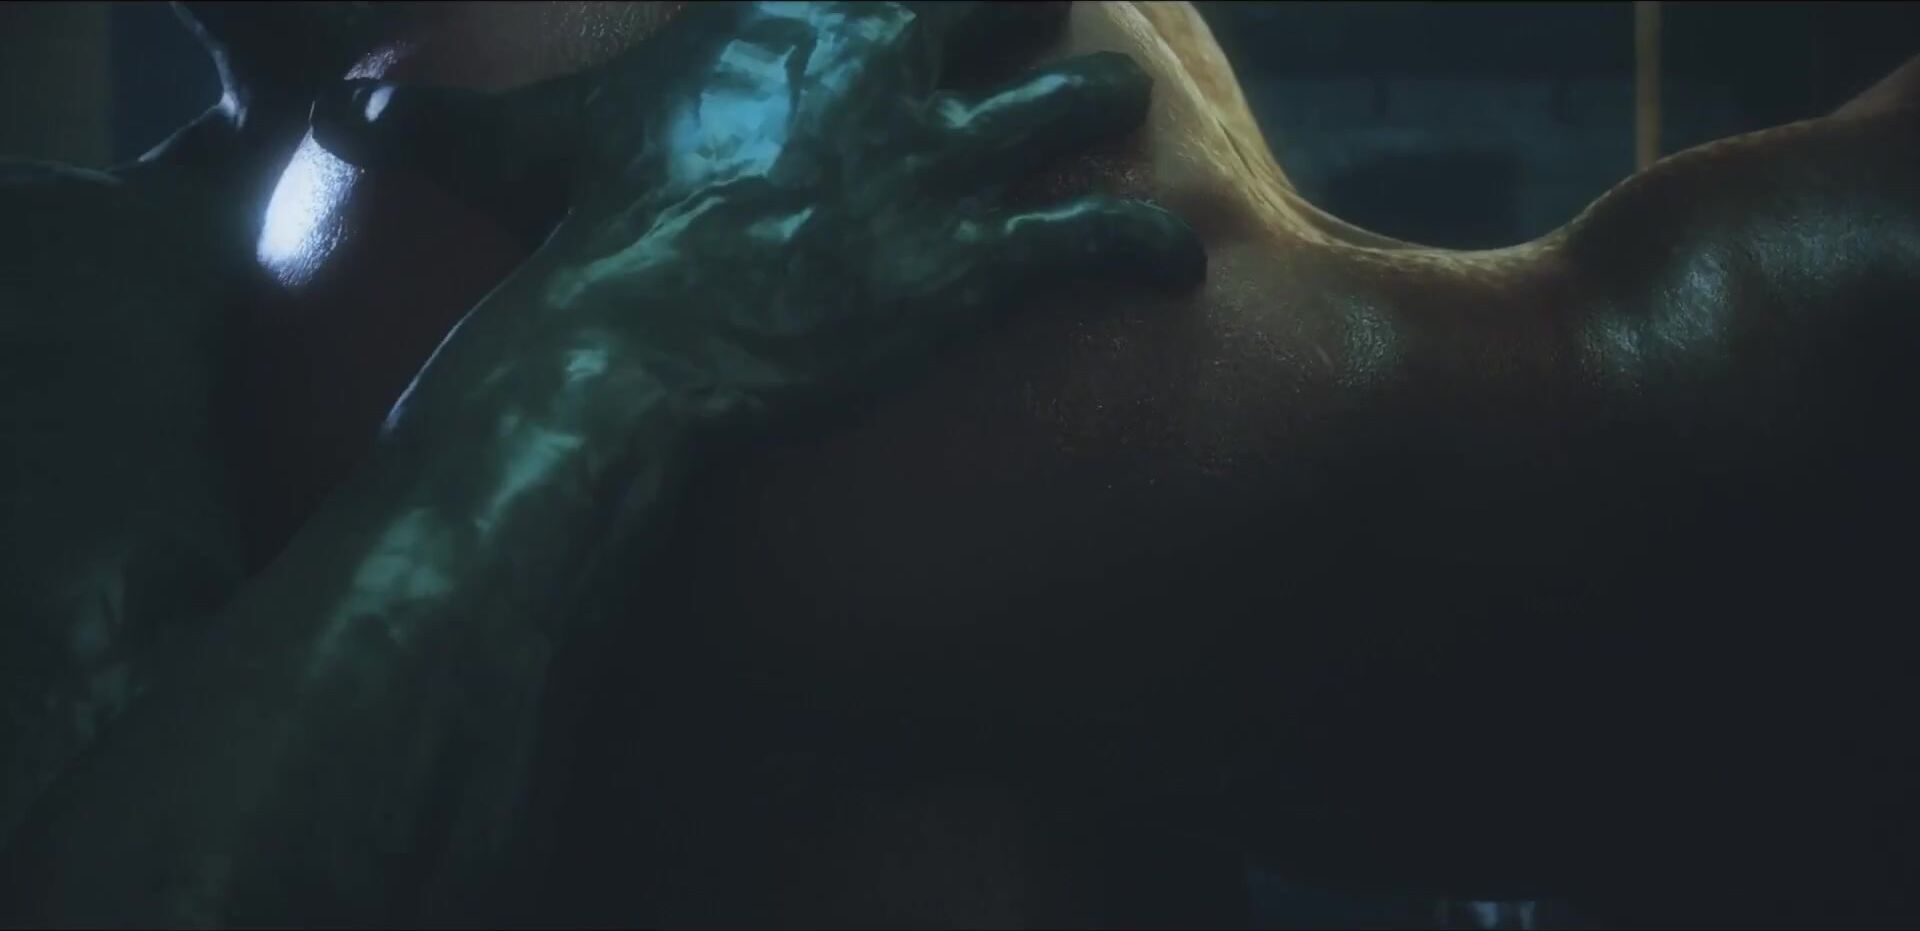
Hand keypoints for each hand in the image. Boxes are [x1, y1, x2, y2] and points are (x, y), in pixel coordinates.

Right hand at [310, 1, 1204, 440]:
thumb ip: (450, 110)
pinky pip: (1101, 237)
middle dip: (1040, 6)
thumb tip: (340, 107)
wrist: (628, 344)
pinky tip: (1176, 264)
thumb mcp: (519, 150)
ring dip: (1102, 119)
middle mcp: (886, 66)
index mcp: (800, 17)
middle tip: (1046, 26)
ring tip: (1114, 140)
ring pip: (1080, 102)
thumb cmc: (579, 238)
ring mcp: (940, 162)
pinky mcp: (976, 262)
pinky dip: (1149, 248)